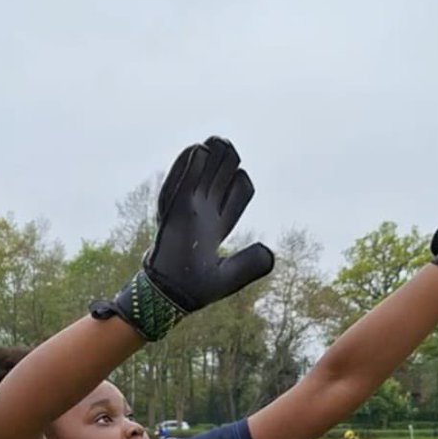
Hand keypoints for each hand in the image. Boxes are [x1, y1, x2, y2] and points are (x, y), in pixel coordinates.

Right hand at [91, 136, 273, 340]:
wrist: (167, 295)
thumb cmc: (195, 290)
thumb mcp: (229, 279)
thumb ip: (250, 265)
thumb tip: (270, 252)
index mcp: (217, 226)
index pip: (234, 195)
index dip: (240, 182)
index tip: (239, 177)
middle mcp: (203, 214)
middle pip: (218, 178)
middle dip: (225, 161)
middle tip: (226, 148)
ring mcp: (187, 209)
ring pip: (201, 174)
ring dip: (209, 156)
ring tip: (214, 142)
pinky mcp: (173, 210)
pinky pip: (181, 181)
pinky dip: (188, 165)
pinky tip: (197, 151)